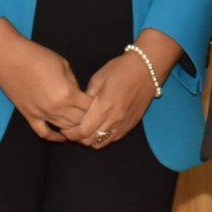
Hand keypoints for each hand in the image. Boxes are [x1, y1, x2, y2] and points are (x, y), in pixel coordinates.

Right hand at [0, 19, 90, 141]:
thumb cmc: (37, 57)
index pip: (89, 107)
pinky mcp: (29, 116)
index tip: (100, 103)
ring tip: (83, 126)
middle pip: (79, 121)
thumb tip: (79, 94)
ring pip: (64, 129)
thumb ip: (74, 83)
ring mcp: (42, 114)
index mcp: (67, 94)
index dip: (96, 106)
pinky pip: (44, 133)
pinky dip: (54, 137)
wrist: (9, 59)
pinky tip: (62, 137)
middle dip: (88, 118)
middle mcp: (56, 108)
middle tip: (94, 116)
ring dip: (74, 128)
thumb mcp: (64, 65)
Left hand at [72, 29, 182, 148]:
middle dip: (78, 138)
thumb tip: (77, 110)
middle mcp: (115, 120)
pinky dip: (103, 137)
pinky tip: (100, 127)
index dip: (71, 133)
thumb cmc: (121, 69)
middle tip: (72, 129)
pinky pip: (113, 139)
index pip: (83, 131)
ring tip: (86, 129)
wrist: (147, 68)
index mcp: (104, 107)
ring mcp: (124, 124)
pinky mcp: (131, 125)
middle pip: (90, 140)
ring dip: (91, 139)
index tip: (65, 129)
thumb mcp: (98, 79)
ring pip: (102, 143)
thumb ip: (86, 98)